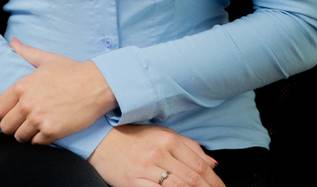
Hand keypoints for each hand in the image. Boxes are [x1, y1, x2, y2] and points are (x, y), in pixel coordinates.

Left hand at [0, 38, 115, 144]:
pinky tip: (47, 130)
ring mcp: (39, 118)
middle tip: (19, 125)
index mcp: (22, 86)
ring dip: (25, 134)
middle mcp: (27, 103)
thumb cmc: (73, 71)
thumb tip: (12, 41)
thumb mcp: (47, 59)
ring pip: (19, 137)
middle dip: (11, 127)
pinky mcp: (52, 131)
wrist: (97, 85)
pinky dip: (40, 139)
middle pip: (6, 126)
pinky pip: (36, 142)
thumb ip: (26, 52)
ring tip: (34, 128)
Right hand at [89, 124, 224, 186]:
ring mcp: (146, 168)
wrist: (101, 140)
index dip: (214, 181)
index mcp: (169, 139)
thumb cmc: (133, 137)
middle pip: (192, 177)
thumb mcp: (163, 134)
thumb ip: (189, 146)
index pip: (200, 164)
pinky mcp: (134, 182)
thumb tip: (212, 163)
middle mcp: (159, 152)